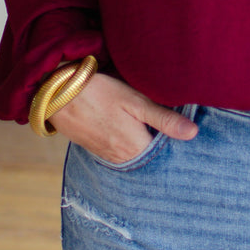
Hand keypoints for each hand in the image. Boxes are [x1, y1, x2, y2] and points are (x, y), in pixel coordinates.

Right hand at [50, 72, 197, 162]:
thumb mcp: (135, 101)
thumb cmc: (98, 92)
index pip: (166, 154)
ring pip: (135, 156)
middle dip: (161, 146)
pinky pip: (120, 153)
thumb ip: (163, 119)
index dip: (176, 144)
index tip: (184, 134)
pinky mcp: (96, 149)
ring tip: (152, 128)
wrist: (56, 94)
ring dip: (144, 145)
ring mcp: (107, 155)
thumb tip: (193, 133)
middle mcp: (122, 158)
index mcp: (136, 147)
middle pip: (150, 157)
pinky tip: (131, 129)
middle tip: (170, 128)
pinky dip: (129, 144)